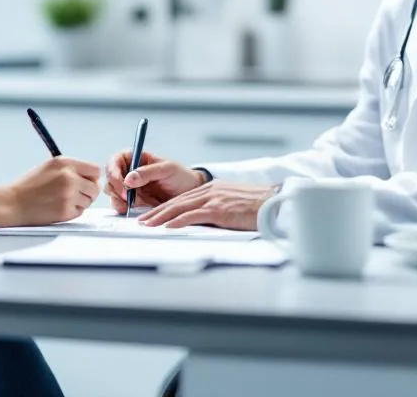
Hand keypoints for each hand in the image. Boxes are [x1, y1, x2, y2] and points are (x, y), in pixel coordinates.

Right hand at [8, 157, 100, 225]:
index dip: (91, 178)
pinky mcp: (65, 211)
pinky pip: (79, 212)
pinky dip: (72, 212)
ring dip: (79, 203)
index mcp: (65, 163)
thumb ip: (71, 169)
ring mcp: (68, 194)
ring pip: (89, 201)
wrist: (13, 203)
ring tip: (62, 200)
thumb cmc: (29, 186)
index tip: (86, 182)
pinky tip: (57, 208)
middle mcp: (69, 177)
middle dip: (87, 192)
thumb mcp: (49, 167)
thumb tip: (92, 177)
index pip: (95, 170)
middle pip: (95, 187)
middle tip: (74, 195)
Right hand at [104, 151, 204, 214]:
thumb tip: (128, 179)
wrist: (189, 194)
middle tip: (126, 197)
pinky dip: (122, 207)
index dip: (114, 171)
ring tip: (130, 204)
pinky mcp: (132, 201)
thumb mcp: (166, 169)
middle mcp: (128, 172)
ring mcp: (129, 187)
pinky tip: (131, 209)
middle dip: (114, 188)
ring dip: (117, 199)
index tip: (122, 183)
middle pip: (109, 178)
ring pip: (112, 192)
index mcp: (134, 158)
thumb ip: (147, 173)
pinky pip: (120, 204)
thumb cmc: (180, 176)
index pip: (115, 161)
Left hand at [137, 180, 274, 230]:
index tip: (152, 215)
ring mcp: (214, 199)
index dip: (165, 207)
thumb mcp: (233, 202)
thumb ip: (217, 207)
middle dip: (156, 212)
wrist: (274, 203)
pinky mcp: (219, 210)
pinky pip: (193, 216)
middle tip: (142, 221)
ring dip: (161, 217)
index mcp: (213, 188)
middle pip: (176, 201)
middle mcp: (210, 191)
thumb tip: (204, 220)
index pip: (182, 198)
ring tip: (147, 225)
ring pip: (180, 207)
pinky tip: (168, 227)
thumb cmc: (257, 206)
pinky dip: (178, 222)